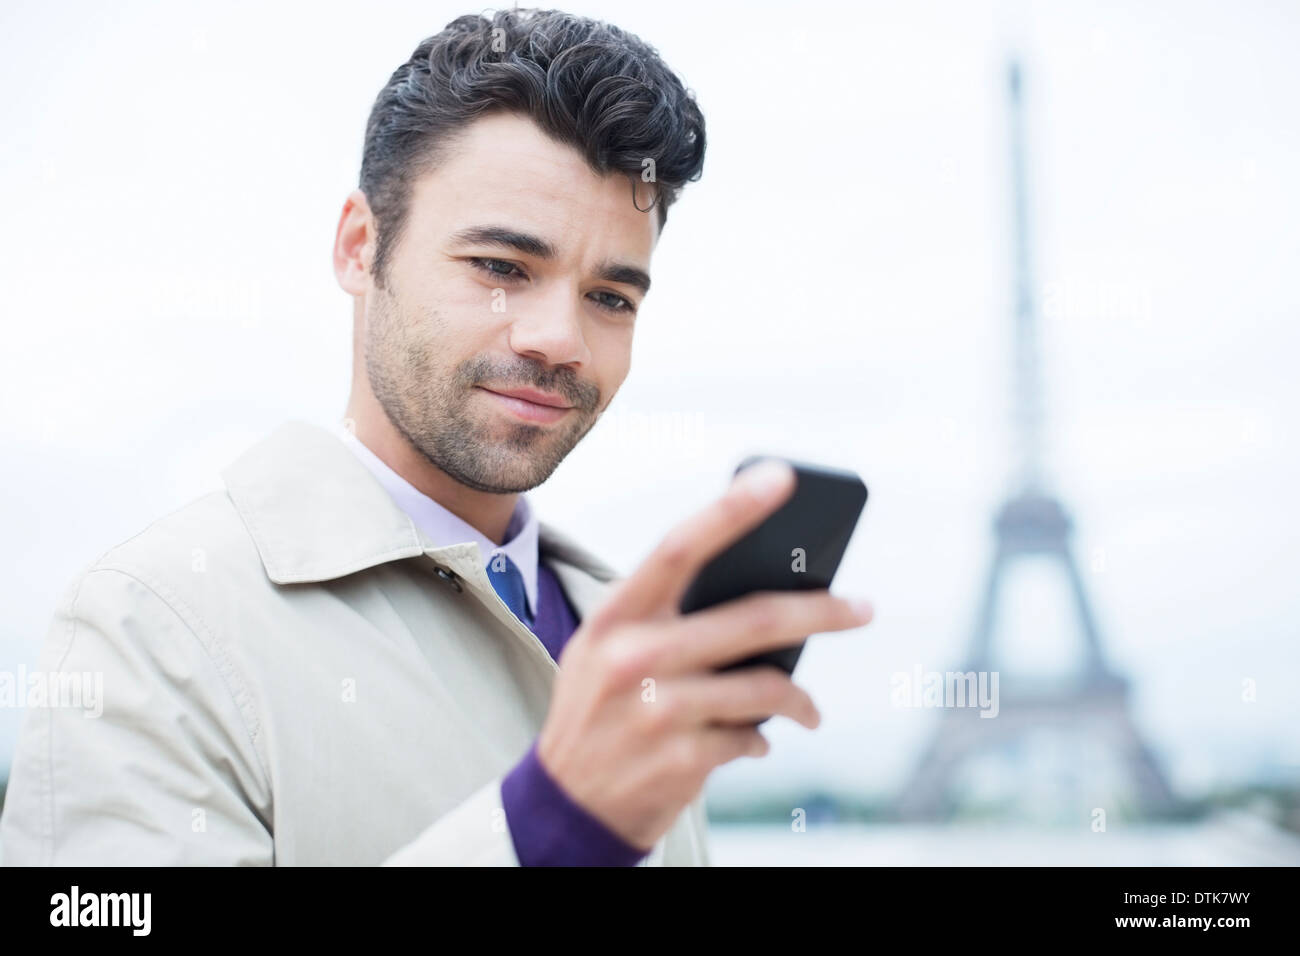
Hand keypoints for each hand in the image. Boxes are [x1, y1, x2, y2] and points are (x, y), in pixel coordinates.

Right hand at [536, 458, 874, 849]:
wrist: (563, 805)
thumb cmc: (599, 711)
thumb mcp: (604, 649)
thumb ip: (662, 617)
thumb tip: (763, 587)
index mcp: (614, 617)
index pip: (678, 547)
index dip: (730, 508)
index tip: (780, 476)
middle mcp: (632, 657)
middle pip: (752, 619)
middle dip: (822, 611)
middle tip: (863, 608)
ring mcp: (656, 711)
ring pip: (766, 687)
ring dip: (800, 700)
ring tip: (808, 709)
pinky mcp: (680, 761)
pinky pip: (751, 737)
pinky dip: (760, 739)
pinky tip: (754, 741)